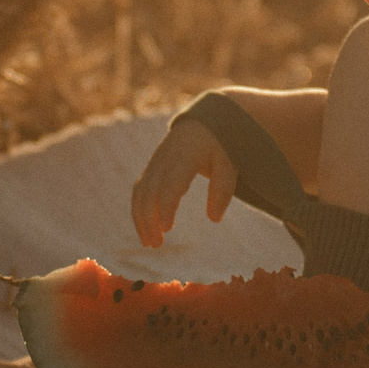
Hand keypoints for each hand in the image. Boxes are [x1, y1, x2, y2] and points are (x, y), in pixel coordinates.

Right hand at [129, 117, 237, 247]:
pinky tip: (146, 229)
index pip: (171, 184)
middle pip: (149, 191)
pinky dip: (139, 210)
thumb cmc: (219, 145)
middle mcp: (165, 159)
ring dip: (140, 219)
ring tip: (150, 243)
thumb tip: (214, 219)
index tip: (167, 229)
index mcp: (185, 156)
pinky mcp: (152, 168)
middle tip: (157, 245)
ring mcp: (155, 163)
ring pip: (140, 192)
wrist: (205, 122)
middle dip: (149, 219)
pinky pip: (139, 190)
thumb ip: (222, 189)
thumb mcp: (229, 163)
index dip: (166, 206)